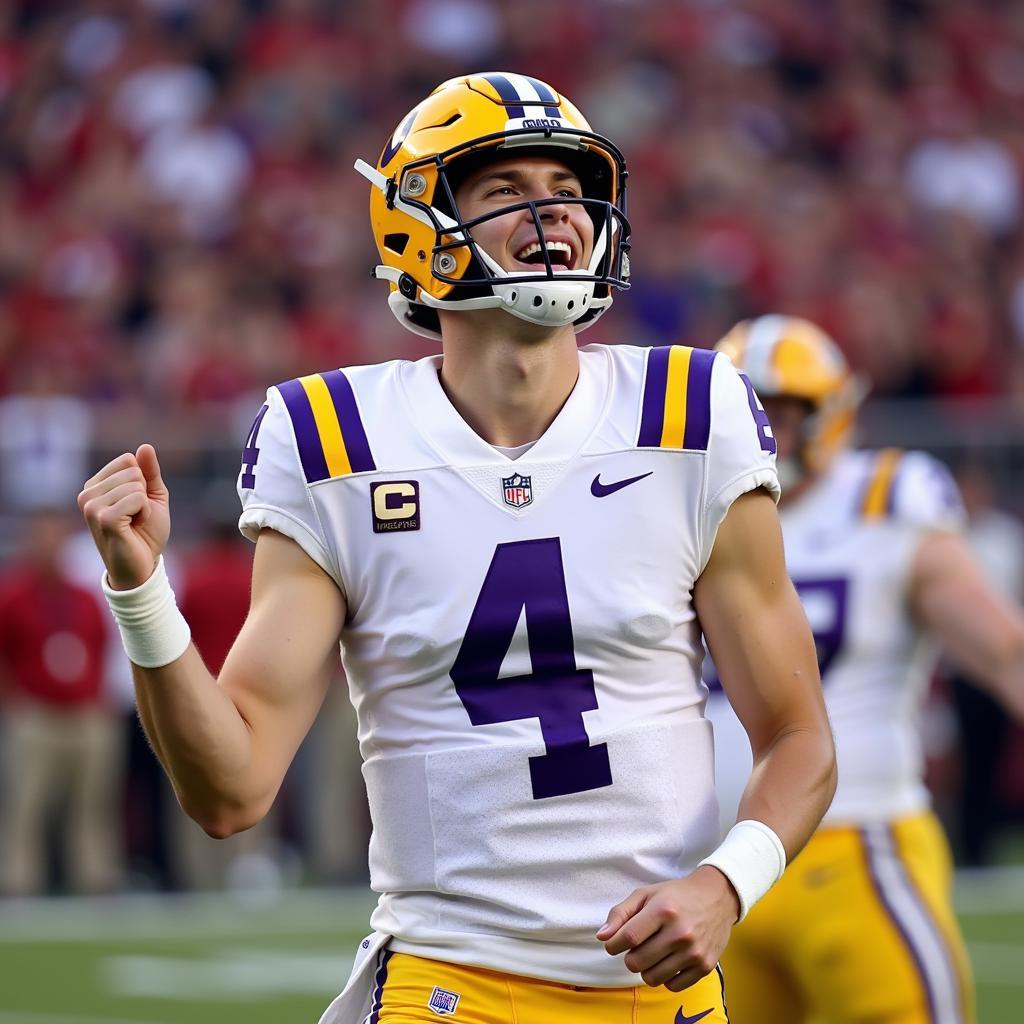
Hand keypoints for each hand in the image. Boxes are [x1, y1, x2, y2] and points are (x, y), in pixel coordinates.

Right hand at [78, 444, 169, 589]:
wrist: (143, 565)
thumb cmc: (146, 532)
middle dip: (144, 495)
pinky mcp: (103, 518)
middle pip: (133, 471)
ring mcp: (91, 507)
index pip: (128, 460)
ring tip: (133, 524)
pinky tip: (134, 527)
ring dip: (144, 506)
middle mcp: (87, 494)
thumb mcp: (153, 497)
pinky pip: (136, 498)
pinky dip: (145, 512)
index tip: (137, 504)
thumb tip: (145, 447)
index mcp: (96, 486)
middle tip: (136, 517)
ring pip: (135, 485)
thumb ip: (149, 472)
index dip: (143, 483)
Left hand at [596, 865, 739, 990]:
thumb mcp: (646, 894)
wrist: (717, 897)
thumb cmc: (676, 895)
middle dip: (629, 957)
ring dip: (645, 968)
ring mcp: (694, 952)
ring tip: (651, 953)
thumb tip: (602, 937)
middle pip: (637, 962)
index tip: (613, 943)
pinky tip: (667, 960)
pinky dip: (664, 977)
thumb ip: (620, 913)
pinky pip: (672, 986)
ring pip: (652, 978)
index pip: (628, 938)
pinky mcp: (705, 966)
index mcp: (664, 910)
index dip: (613, 944)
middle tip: (636, 946)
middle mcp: (680, 933)